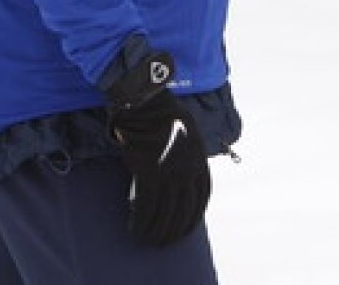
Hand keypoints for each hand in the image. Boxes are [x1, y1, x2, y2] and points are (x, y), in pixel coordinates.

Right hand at [106, 52, 209, 246]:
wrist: (143, 96)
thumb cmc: (159, 108)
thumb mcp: (185, 129)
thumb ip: (185, 152)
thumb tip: (178, 171)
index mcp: (198, 158)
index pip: (202, 197)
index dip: (193, 216)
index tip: (185, 227)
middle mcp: (188, 169)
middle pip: (185, 210)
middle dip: (175, 230)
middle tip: (163, 241)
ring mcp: (169, 172)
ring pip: (166, 212)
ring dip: (157, 231)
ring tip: (148, 239)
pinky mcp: (149, 172)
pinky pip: (146, 205)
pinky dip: (141, 221)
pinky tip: (135, 228)